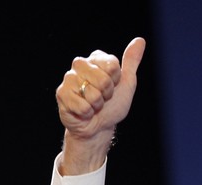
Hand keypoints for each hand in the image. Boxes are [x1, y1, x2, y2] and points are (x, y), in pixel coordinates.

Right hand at [55, 37, 145, 173]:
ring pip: (92, 92)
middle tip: (103, 98)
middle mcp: (80, 64)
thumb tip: (140, 40)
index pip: (112, 65)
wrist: (99, 127)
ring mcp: (69, 78)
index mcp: (96, 59)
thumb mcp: (127, 83)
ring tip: (93, 104)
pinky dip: (87, 113)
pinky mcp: (61, 93)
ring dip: (97, 104)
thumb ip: (131, 61)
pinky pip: (82, 105)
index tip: (113, 86)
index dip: (116, 81)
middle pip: (102, 78)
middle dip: (107, 93)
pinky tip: (83, 112)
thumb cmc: (112, 106)